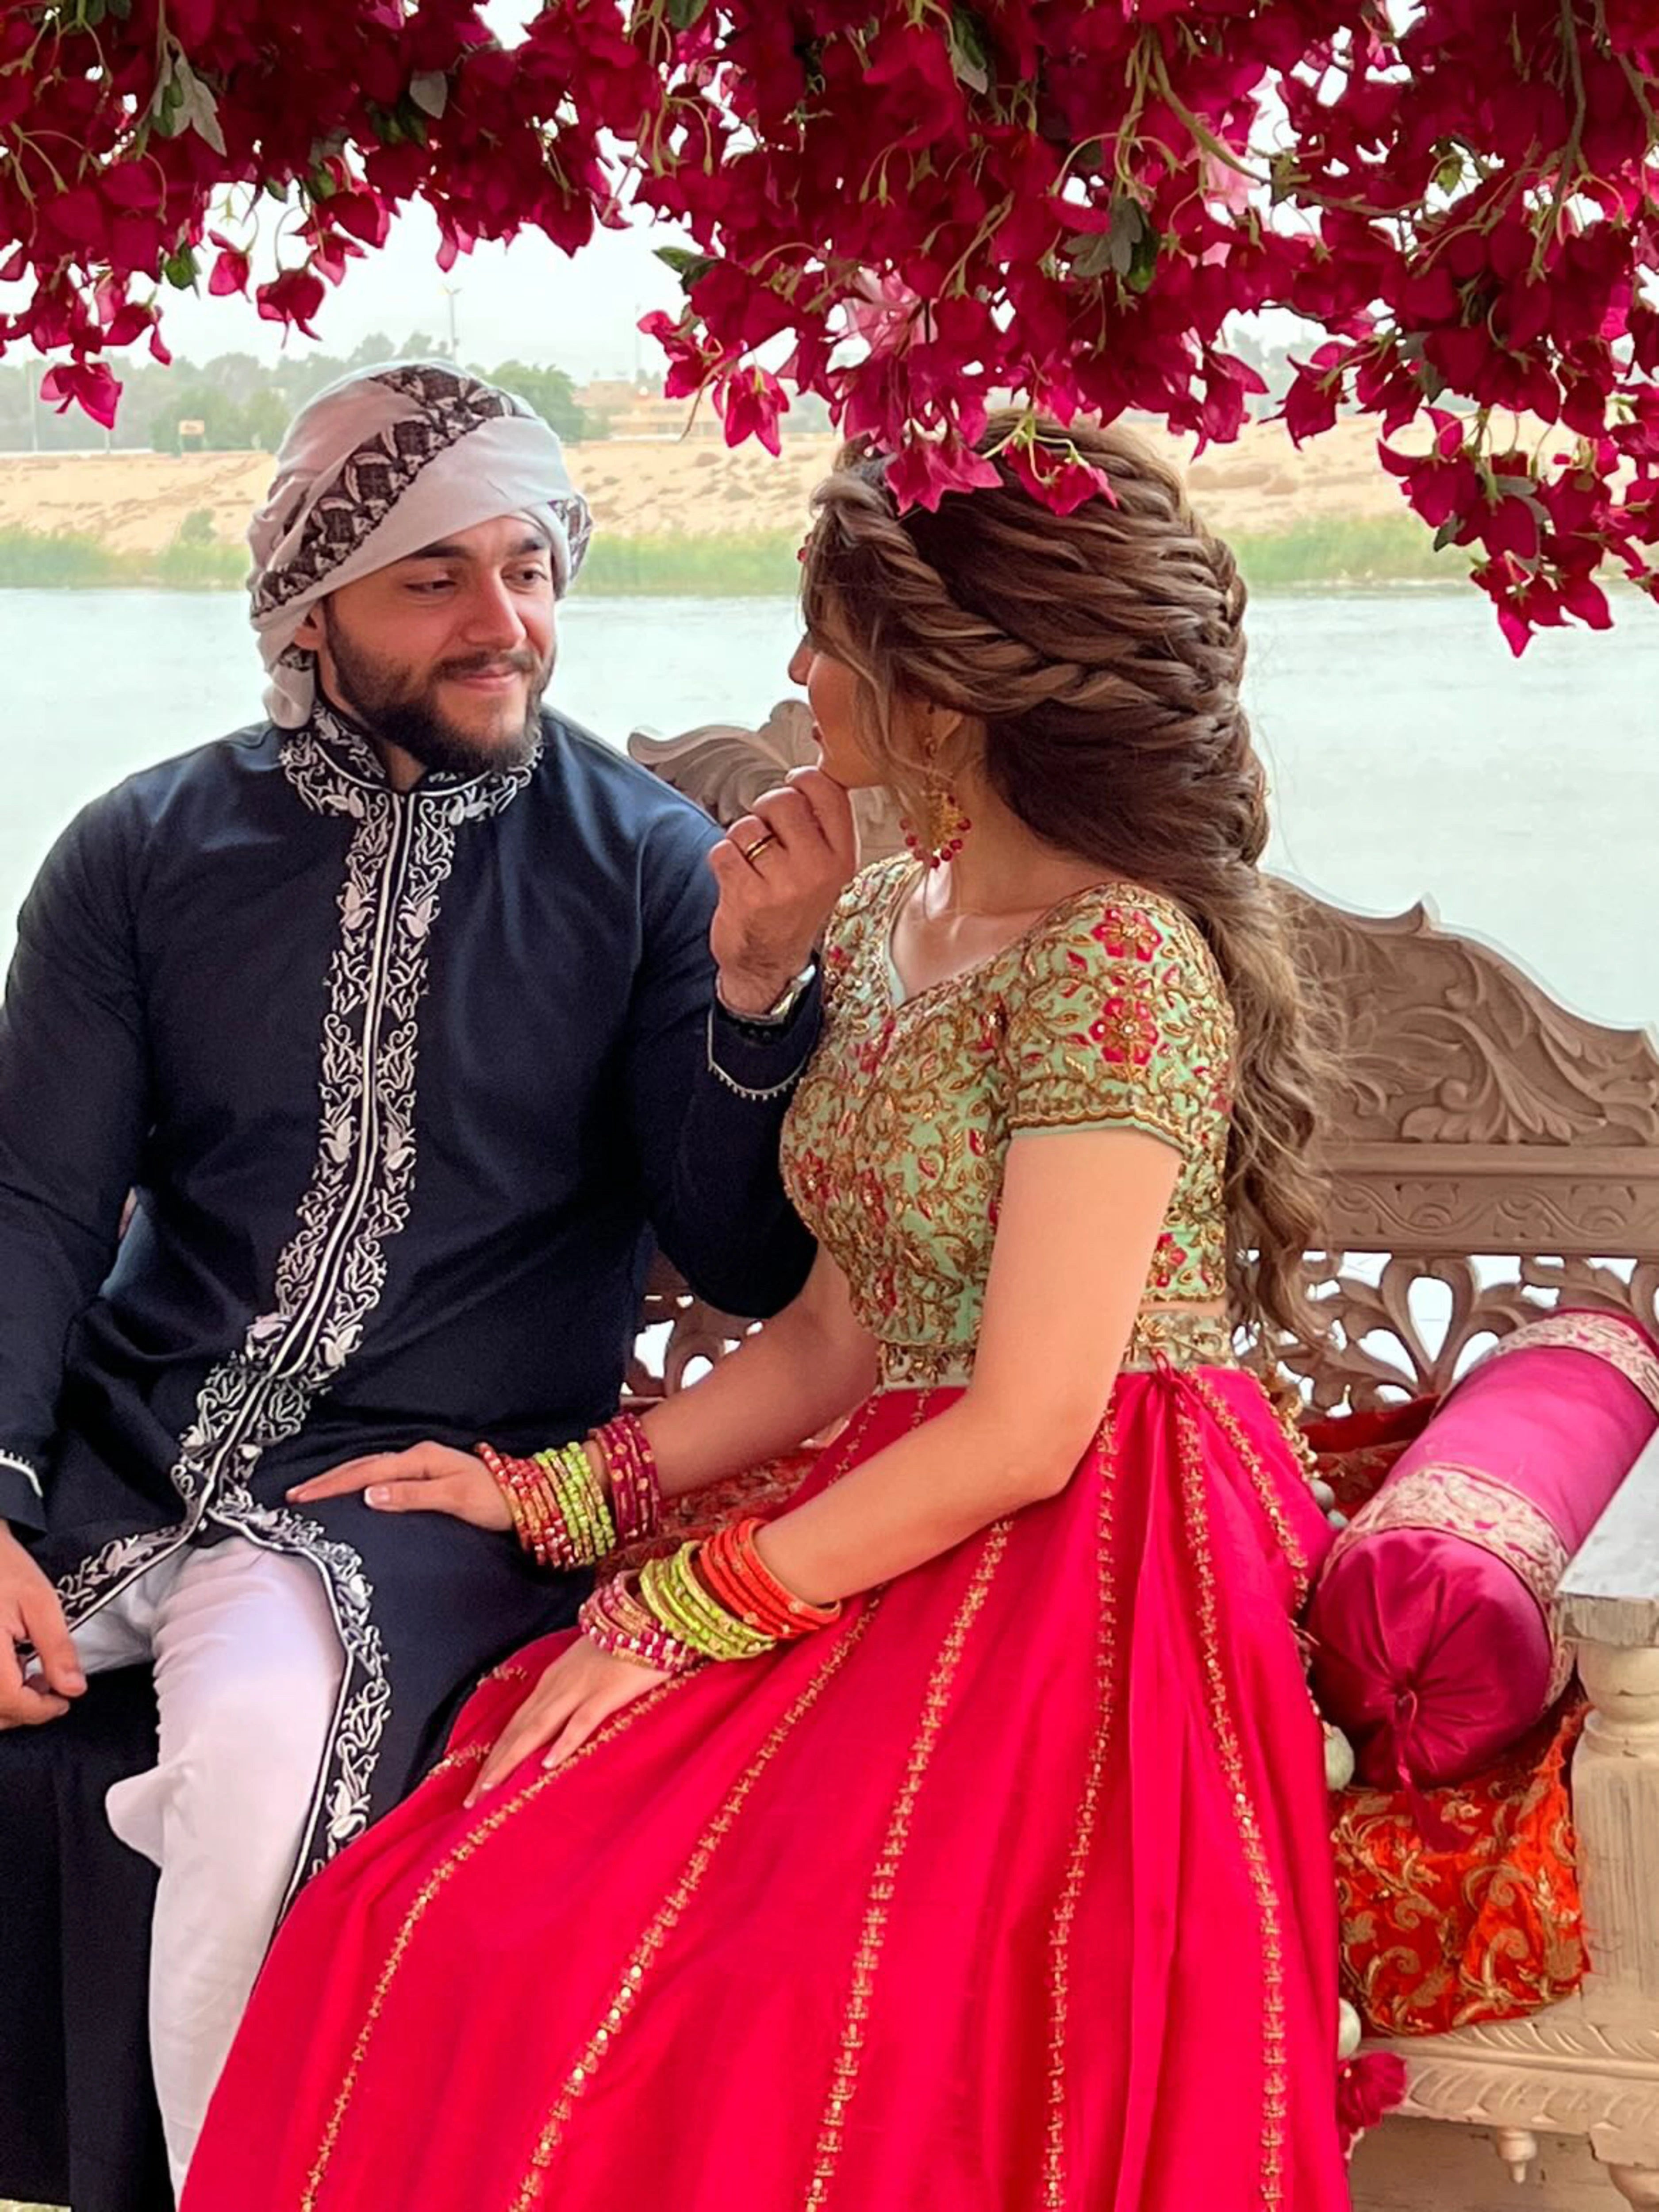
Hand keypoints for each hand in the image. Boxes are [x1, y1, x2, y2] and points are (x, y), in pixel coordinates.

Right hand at [0, 1522, 83, 1729]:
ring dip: (9, 1704)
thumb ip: (57, 1649)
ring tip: (30, 1677)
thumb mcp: (39, 1603)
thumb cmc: (3, 1568)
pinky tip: (9, 1669)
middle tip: (51, 1688)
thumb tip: (73, 1688)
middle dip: (26, 1709)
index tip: (64, 1701)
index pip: (12, 1702)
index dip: (43, 1709)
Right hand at [287, 1442, 511, 1530]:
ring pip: (371, 1470)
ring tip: (311, 1493)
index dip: (332, 1485)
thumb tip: (368, 1495)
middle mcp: (418, 1457)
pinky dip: (359, 1484)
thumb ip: (411, 1496)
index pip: (367, 1472)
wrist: (528, 1499)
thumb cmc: (494, 1500)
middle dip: (327, 1480)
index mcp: (421, 1459)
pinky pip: (383, 1477)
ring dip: (340, 1480)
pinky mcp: (427, 1477)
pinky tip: (350, 1493)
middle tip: (294, 1495)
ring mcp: (422, 1465)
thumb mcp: (454, 1498)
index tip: (302, 1497)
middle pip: (363, 1466)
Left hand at [465, 1635, 671, 1803]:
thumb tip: (559, 1723)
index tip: (478, 1782)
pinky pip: (581, 1720)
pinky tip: (549, 1763)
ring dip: (512, 1758)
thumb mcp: (589, 1668)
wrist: (651, 1614)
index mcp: (553, 1680)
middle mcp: (557, 1685)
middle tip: (471, 1798)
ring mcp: (580, 1688)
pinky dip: (563, 1741)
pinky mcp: (606, 1692)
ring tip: (492, 1788)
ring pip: (537, 1728)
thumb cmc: (625, 1644)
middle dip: (493, 1764)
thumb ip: (572, 1692)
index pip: (516, 1722)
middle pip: (518, 1730)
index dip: (495, 1753)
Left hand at [708, 766, 857, 1013]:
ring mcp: (783, 885)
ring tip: (753, 866)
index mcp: (842, 857)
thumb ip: (821, 825)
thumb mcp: (826, 870)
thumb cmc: (794, 911)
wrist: (770, 966)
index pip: (828, 791)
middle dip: (765, 810)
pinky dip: (723, 860)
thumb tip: (809, 773)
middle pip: (782, 800)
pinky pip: (723, 850)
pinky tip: (737, 880)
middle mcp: (818, 870)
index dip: (803, 778)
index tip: (795, 785)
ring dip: (741, 840)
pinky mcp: (748, 896)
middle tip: (767, 835)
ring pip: (748, 825)